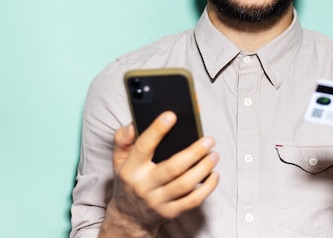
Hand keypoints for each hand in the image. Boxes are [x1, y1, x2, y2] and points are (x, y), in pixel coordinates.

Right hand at [102, 111, 218, 236]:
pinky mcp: (171, 212)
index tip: (171, 116)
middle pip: (173, 167)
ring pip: (185, 184)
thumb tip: (134, 124)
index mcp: (131, 169)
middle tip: (209, 140)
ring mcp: (158, 201)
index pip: (143, 147)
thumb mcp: (118, 159)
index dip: (157, 130)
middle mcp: (144, 186)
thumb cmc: (128, 181)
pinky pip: (193, 200)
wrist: (128, 217)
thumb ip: (123, 139)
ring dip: (204, 168)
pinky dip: (207, 187)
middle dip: (194, 152)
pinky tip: (214, 174)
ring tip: (214, 155)